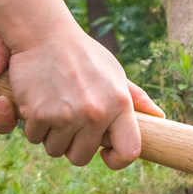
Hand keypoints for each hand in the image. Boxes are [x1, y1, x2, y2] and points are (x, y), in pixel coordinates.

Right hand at [8, 23, 163, 169]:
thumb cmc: (82, 54)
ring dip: (51, 136)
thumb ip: (135, 98)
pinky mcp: (41, 114)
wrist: (44, 33)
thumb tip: (160, 116)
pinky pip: (34, 137)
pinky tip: (37, 104)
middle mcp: (96, 113)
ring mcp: (68, 115)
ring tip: (53, 110)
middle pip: (81, 157)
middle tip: (68, 125)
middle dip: (72, 146)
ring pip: (56, 150)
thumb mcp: (114, 72)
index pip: (129, 151)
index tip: (104, 153)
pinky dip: (33, 126)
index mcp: (119, 104)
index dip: (117, 160)